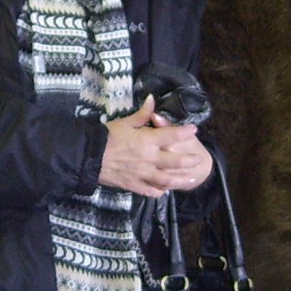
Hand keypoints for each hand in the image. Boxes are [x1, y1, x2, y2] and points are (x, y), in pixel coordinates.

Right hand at [99, 96, 214, 197]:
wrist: (90, 157)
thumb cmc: (108, 137)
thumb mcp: (125, 122)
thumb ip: (142, 114)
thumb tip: (152, 99)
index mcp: (148, 141)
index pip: (172, 135)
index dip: (185, 132)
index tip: (194, 130)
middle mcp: (149, 159)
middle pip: (175, 161)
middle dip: (189, 160)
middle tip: (199, 159)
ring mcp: (143, 174)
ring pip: (167, 180)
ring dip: (181, 180)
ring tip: (190, 179)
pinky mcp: (134, 185)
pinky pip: (151, 191)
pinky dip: (160, 191)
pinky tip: (165, 190)